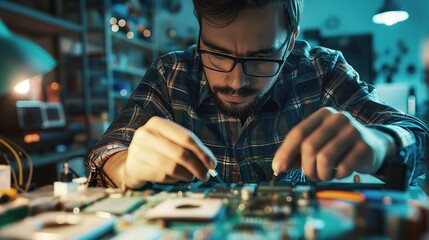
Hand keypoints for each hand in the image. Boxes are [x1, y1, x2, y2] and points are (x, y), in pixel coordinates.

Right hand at [125, 116, 216, 187]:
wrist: (130, 163)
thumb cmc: (157, 151)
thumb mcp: (171, 142)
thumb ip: (189, 148)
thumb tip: (211, 163)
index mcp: (157, 123)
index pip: (186, 137)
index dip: (202, 152)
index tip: (213, 164)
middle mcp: (146, 134)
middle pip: (180, 153)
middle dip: (197, 166)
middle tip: (205, 175)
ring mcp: (138, 150)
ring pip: (172, 167)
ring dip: (187, 175)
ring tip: (191, 177)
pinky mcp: (135, 167)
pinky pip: (163, 176)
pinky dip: (174, 179)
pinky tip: (176, 178)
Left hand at [272, 107, 396, 180]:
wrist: (374, 145)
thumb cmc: (339, 145)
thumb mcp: (318, 143)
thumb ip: (297, 153)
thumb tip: (278, 167)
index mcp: (323, 115)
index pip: (298, 132)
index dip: (285, 152)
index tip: (277, 169)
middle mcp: (338, 118)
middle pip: (309, 146)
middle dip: (306, 167)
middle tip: (311, 175)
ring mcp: (353, 131)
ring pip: (324, 158)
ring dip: (321, 173)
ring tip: (325, 175)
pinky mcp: (365, 146)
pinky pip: (342, 167)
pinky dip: (337, 176)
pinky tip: (339, 173)